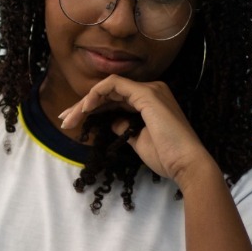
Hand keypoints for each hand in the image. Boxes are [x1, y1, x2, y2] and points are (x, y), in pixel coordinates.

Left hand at [56, 77, 215, 187]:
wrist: (186, 165)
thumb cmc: (167, 157)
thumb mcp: (139, 141)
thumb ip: (124, 127)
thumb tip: (111, 122)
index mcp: (151, 100)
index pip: (115, 98)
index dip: (92, 107)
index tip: (73, 122)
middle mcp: (151, 90)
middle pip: (108, 92)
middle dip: (83, 105)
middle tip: (64, 120)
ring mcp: (149, 90)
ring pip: (107, 87)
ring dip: (85, 102)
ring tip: (69, 119)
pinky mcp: (146, 94)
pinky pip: (113, 85)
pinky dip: (96, 94)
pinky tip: (84, 109)